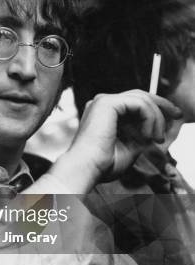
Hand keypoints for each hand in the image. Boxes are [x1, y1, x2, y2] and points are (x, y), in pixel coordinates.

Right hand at [51, 90, 181, 192]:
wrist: (87, 169)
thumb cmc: (103, 164)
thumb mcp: (130, 147)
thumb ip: (142, 135)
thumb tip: (157, 130)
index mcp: (105, 113)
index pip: (135, 102)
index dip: (156, 108)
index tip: (173, 117)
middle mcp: (102, 103)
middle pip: (140, 95)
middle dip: (162, 105)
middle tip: (177, 115)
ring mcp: (103, 101)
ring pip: (142, 99)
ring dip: (156, 118)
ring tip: (156, 138)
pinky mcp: (107, 103)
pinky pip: (139, 103)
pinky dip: (149, 118)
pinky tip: (147, 135)